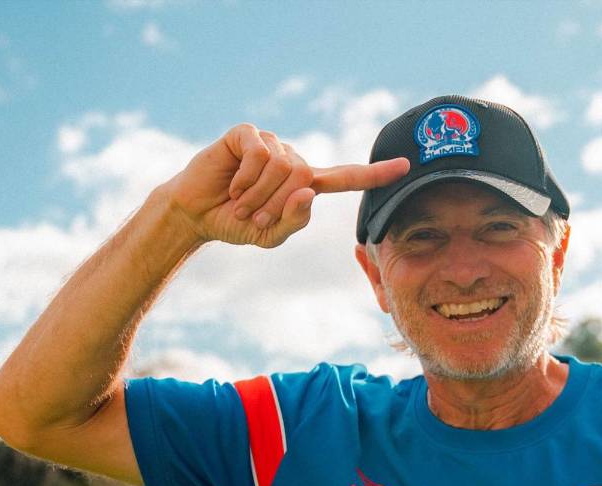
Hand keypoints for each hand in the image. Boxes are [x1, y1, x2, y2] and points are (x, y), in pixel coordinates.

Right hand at [162, 123, 408, 247]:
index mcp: (306, 184)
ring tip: (239, 202)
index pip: (347, 177)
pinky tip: (231, 183)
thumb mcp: (269, 234)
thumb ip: (293, 220)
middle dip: (276, 204)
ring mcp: (271, 143)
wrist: (196, 214)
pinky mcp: (247, 134)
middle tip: (252, 215)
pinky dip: (244, 177)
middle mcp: (293, 159)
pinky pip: (259, 154)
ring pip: (282, 167)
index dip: (375, 174)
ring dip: (257, 194)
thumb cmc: (235, 223)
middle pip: (304, 177)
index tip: (406, 166)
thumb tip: (309, 191)